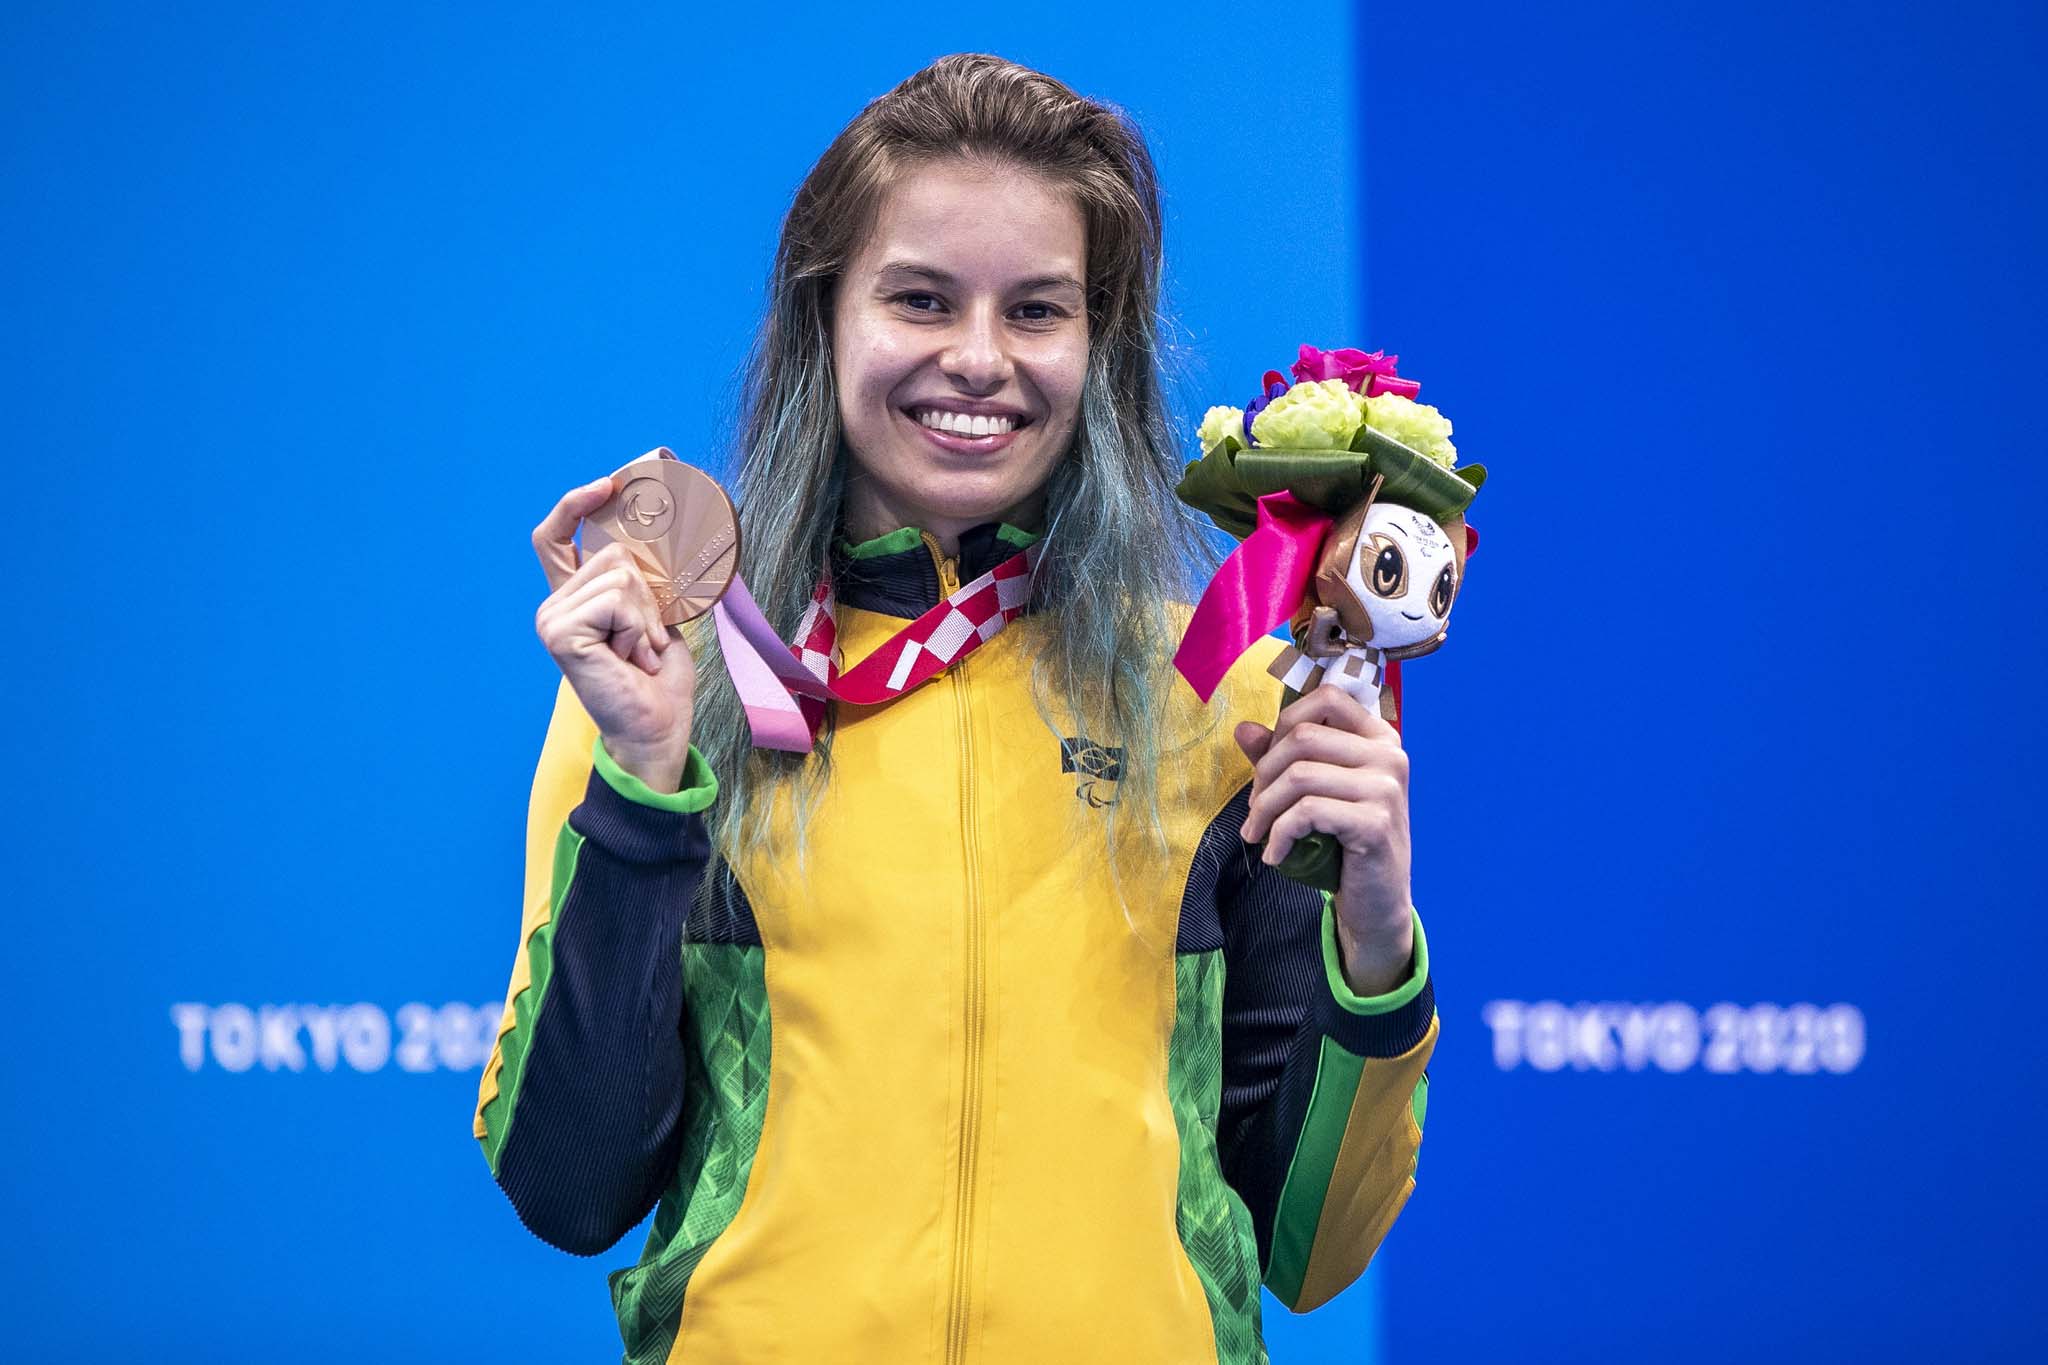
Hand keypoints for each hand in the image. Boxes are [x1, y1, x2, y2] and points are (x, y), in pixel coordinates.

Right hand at [533, 476, 697, 792]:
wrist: (656, 727)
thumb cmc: (658, 679)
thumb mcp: (657, 616)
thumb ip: (645, 579)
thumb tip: (666, 536)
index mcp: (574, 599)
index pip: (556, 537)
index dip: (576, 505)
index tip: (607, 485)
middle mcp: (556, 605)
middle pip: (613, 552)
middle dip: (648, 595)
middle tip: (645, 640)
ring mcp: (553, 618)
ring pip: (620, 572)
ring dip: (646, 616)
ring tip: (638, 652)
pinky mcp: (560, 631)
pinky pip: (617, 598)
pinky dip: (637, 627)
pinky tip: (629, 658)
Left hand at [1234, 685, 1415, 995]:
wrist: (1377, 899)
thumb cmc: (1344, 840)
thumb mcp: (1314, 792)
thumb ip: (1281, 757)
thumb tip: (1243, 729)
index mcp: (1379, 736)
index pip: (1326, 698)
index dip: (1285, 722)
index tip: (1267, 761)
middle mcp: (1389, 754)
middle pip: (1303, 737)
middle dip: (1264, 773)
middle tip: (1255, 809)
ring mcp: (1386, 787)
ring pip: (1300, 775)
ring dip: (1265, 808)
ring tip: (1257, 833)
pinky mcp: (1376, 822)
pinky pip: (1307, 812)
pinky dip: (1279, 834)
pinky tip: (1275, 854)